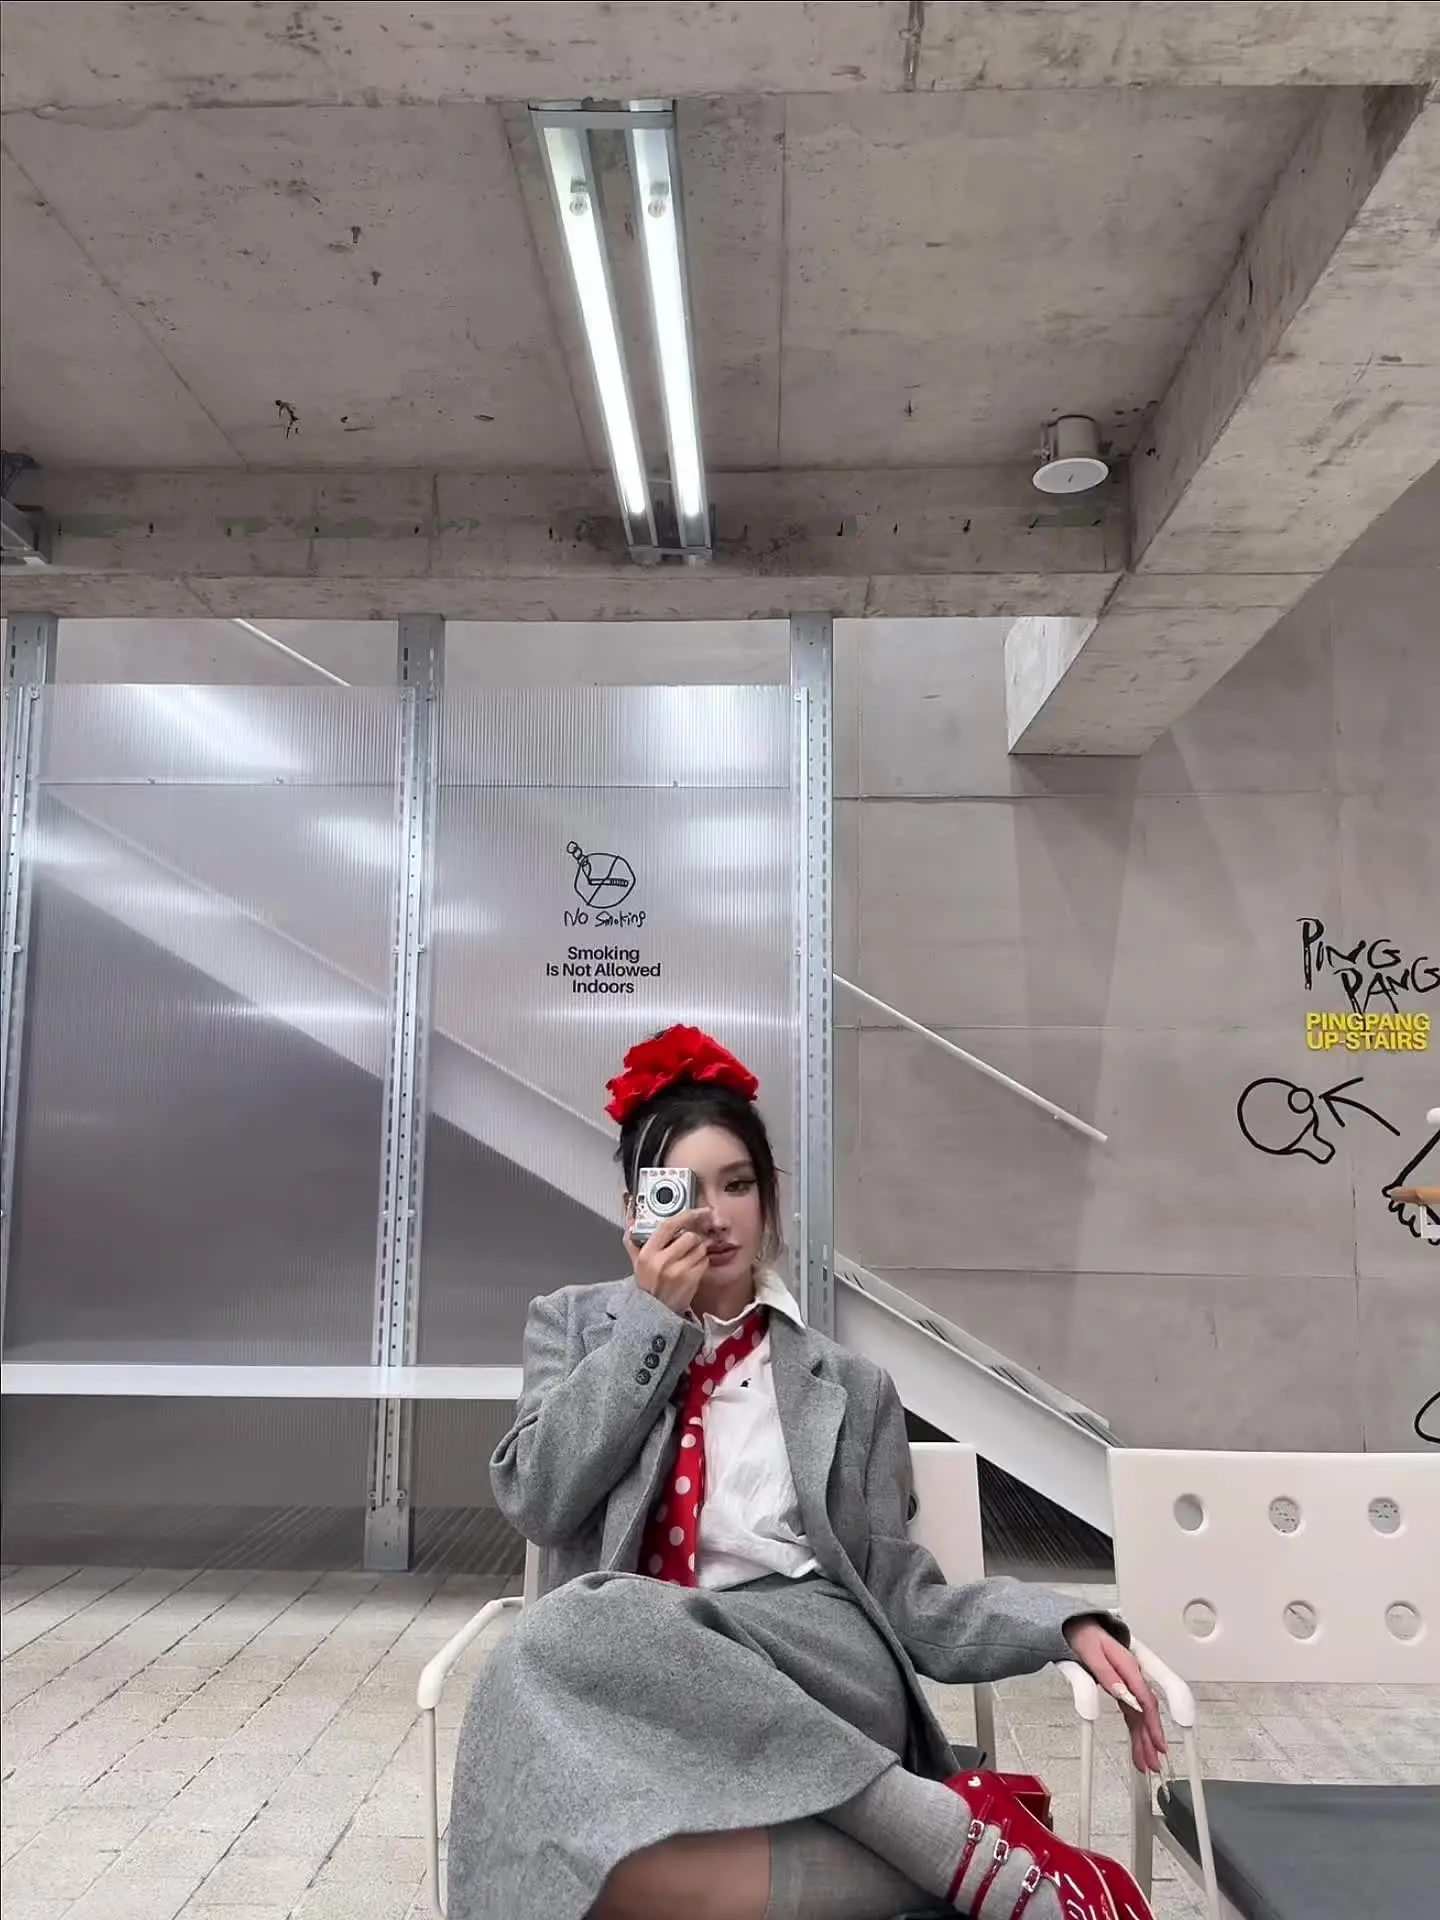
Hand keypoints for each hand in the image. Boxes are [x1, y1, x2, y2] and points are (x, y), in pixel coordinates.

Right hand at [625, 1208, 714, 1313]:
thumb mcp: (636, 1264)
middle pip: (689, 1236)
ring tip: (689, 1259)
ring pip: (700, 1248)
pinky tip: (693, 1269)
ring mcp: (678, 1271)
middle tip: (689, 1246)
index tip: (698, 1212)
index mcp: (647, 1253)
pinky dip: (702, 1262)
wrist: (653, 1315)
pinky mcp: (691, 1280)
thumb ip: (633, 1242)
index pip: (668, 1225)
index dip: (685, 1215)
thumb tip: (631, 1222)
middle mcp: (662, 1260)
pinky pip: (704, 1261)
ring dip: (699, 1251)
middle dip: (693, 1239)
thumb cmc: (647, 1288)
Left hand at [1064, 1620, 1167, 1774]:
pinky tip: (1139, 1746)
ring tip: (1147, 1763)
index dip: (1153, 1723)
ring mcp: (1128, 1683)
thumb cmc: (1083, 1635)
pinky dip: (1136, 1731)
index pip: (1145, 1699)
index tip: (1158, 1742)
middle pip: (1146, 1711)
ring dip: (1145, 1740)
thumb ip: (1106, 1673)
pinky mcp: (1122, 1689)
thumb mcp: (1090, 1652)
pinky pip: (1132, 1713)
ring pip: (1140, 1716)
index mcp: (1128, 1666)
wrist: (1076, 1626)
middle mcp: (1132, 1676)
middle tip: (1154, 1762)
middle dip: (1152, 1739)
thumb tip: (1123, 1693)